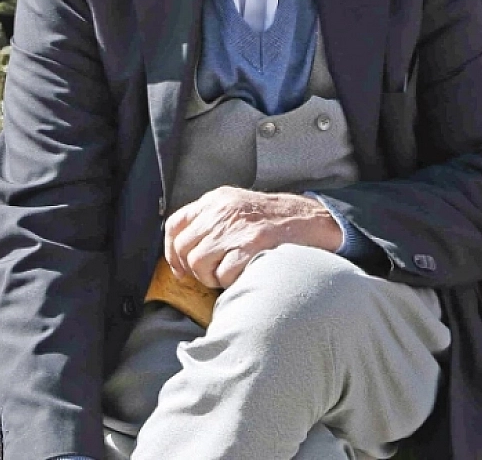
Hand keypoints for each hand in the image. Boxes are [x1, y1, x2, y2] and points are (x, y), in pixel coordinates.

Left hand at [164, 186, 343, 288]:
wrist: (309, 220)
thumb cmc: (272, 219)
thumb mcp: (237, 205)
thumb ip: (210, 220)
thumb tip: (182, 250)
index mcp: (216, 200)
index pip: (175, 224)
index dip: (172, 251)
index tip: (180, 267)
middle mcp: (222, 211)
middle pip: (185, 249)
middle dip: (194, 268)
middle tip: (212, 273)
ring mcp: (236, 228)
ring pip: (199, 264)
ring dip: (211, 277)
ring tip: (229, 273)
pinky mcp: (251, 246)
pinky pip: (223, 274)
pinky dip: (230, 281)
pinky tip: (243, 274)